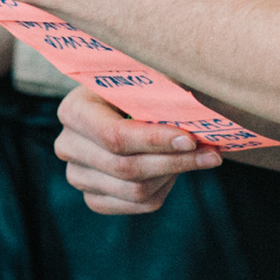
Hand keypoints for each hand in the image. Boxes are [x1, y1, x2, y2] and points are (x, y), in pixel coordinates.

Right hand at [53, 84, 221, 214]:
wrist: (117, 103)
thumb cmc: (135, 81)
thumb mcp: (142, 74)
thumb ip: (161, 86)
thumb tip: (196, 107)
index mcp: (73, 110)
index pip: (114, 137)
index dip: (154, 141)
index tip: (191, 139)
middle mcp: (67, 146)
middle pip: (126, 169)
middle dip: (174, 161)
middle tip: (212, 153)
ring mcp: (77, 176)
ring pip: (135, 191)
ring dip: (173, 174)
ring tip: (196, 156)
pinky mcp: (94, 198)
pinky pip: (138, 206)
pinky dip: (164, 189)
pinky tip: (175, 168)